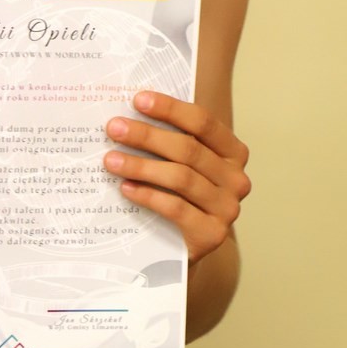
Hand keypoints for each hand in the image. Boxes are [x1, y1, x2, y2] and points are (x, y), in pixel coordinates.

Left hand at [103, 91, 250, 263]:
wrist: (184, 247)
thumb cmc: (178, 192)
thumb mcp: (180, 161)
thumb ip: (167, 136)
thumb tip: (127, 111)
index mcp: (233, 151)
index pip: (202, 121)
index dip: (170, 108)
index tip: (138, 100)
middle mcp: (236, 179)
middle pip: (188, 149)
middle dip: (147, 135)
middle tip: (114, 128)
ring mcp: (227, 208)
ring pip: (181, 178)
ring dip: (141, 166)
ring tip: (111, 159)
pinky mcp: (212, 235)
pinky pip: (177, 209)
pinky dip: (148, 195)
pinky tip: (126, 188)